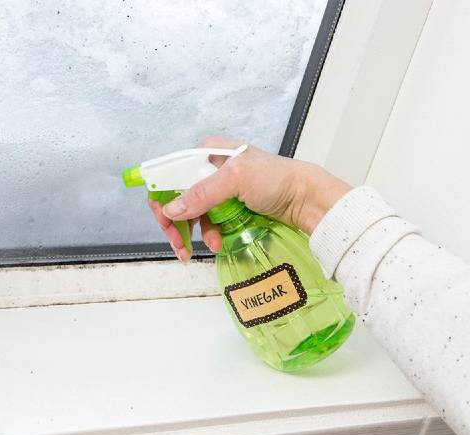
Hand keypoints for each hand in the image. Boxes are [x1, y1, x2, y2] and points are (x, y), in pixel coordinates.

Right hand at [148, 136, 351, 260]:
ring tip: (210, 245)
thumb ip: (202, 193)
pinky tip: (217, 243)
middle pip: (177, 198)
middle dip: (176, 223)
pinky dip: (208, 235)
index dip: (162, 198)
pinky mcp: (227, 208)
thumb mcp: (237, 179)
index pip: (170, 175)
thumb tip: (171, 209)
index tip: (164, 221)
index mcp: (206, 153)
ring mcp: (218, 190)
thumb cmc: (277, 178)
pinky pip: (207, 224)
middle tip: (178, 244)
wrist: (306, 199)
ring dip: (195, 234)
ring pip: (191, 215)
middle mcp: (208, 170)